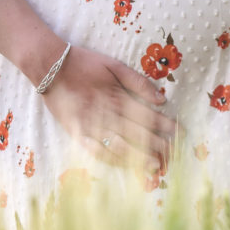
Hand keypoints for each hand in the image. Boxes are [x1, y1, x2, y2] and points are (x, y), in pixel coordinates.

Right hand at [41, 45, 177, 174]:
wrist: (49, 65)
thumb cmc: (84, 63)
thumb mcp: (114, 65)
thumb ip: (138, 82)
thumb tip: (161, 98)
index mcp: (117, 96)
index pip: (146, 114)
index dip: (164, 125)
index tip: (180, 133)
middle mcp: (106, 112)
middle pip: (136, 132)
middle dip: (156, 145)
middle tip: (172, 156)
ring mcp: (90, 124)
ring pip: (119, 144)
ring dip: (138, 156)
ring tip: (154, 166)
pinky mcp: (76, 132)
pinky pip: (95, 150)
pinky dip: (111, 159)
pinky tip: (125, 166)